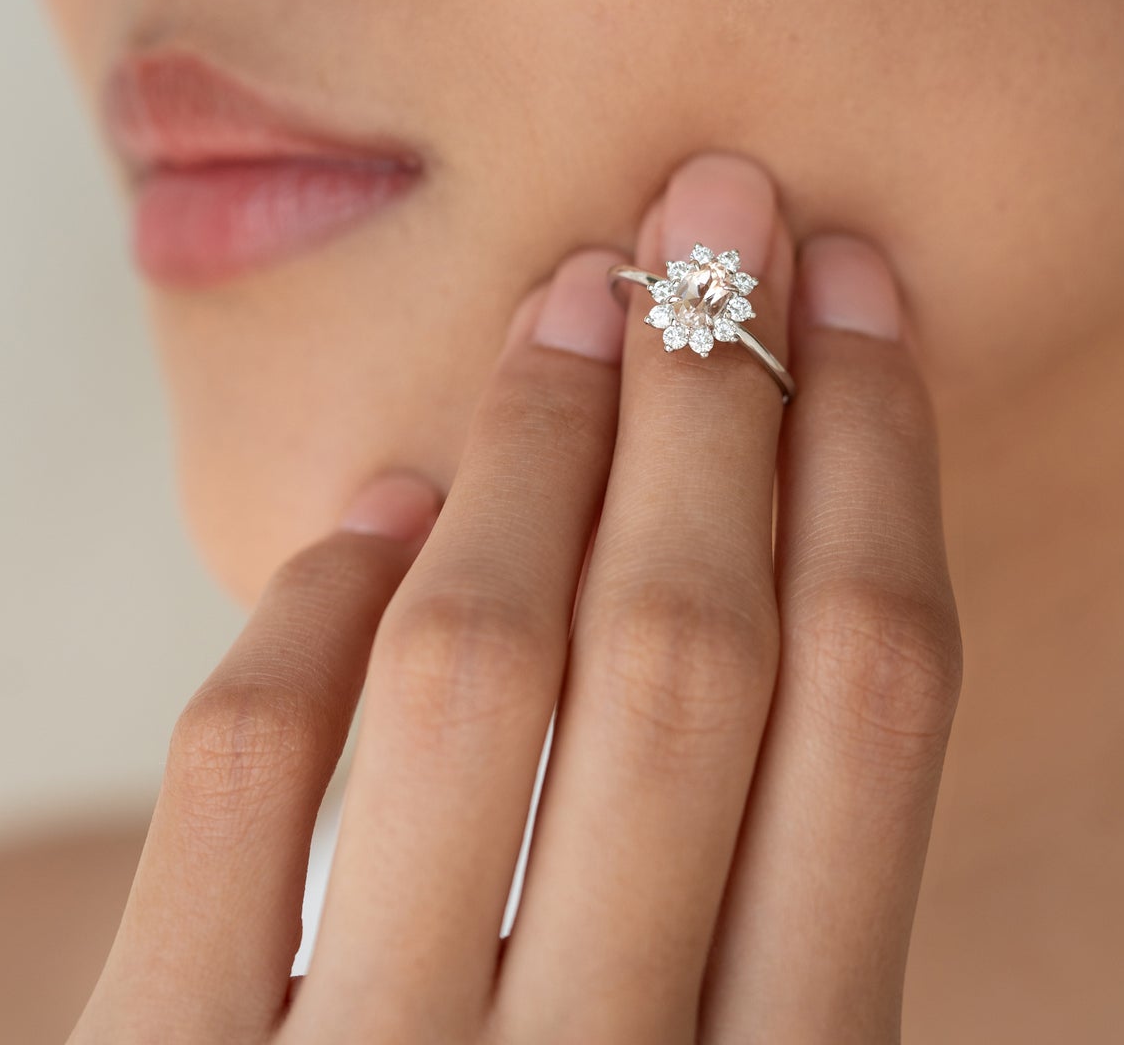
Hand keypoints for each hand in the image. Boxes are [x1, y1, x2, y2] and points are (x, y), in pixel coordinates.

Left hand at [69, 151, 960, 1044]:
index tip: (858, 293)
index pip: (872, 694)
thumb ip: (766, 912)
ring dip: (538, 448)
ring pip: (486, 674)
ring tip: (567, 297)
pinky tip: (380, 514)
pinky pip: (248, 790)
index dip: (874, 456)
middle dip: (722, 393)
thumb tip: (779, 587)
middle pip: (695, 647)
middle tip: (716, 211)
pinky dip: (318, 614)